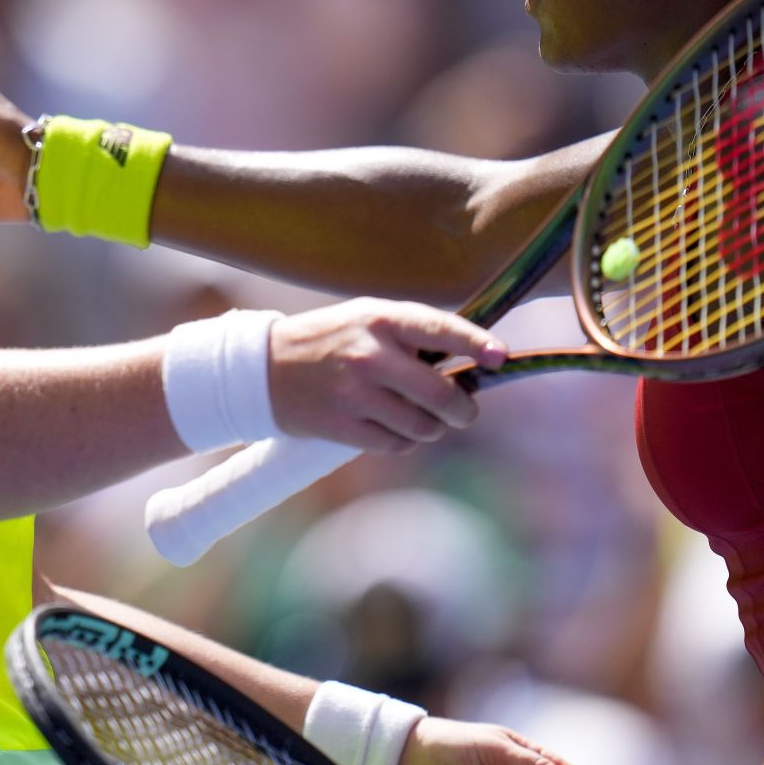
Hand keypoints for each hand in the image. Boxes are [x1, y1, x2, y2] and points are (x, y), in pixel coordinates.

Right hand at [267, 300, 506, 451]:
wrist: (262, 370)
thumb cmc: (329, 341)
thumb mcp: (366, 320)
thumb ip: (412, 335)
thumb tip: (470, 362)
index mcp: (380, 320)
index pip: (441, 330)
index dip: (477, 344)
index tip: (501, 357)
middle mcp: (370, 356)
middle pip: (440, 394)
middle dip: (462, 410)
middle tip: (464, 412)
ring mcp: (355, 394)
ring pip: (423, 426)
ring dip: (432, 428)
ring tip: (419, 418)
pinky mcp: (341, 427)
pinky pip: (396, 445)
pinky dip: (402, 441)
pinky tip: (389, 427)